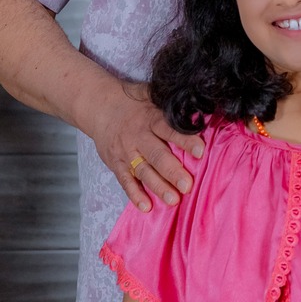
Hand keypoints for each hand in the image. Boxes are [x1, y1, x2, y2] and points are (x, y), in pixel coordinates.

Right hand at [88, 79, 201, 211]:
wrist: (100, 106)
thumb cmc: (133, 102)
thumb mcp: (151, 95)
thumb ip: (172, 103)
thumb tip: (201, 105)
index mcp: (151, 118)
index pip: (170, 129)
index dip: (185, 140)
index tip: (200, 151)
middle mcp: (139, 136)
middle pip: (157, 155)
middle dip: (172, 171)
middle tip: (187, 185)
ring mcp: (126, 151)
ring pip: (143, 171)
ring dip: (158, 186)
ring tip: (173, 200)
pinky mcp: (116, 164)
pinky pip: (125, 181)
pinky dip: (135, 194)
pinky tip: (146, 206)